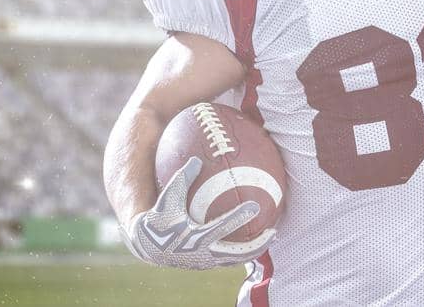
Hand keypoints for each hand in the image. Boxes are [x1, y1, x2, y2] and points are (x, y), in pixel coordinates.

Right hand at [123, 157, 275, 269]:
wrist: (149, 246)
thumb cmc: (160, 216)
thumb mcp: (168, 197)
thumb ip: (183, 178)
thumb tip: (197, 158)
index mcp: (194, 238)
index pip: (222, 227)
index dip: (239, 217)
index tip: (255, 205)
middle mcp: (203, 255)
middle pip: (237, 253)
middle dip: (257, 244)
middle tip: (274, 230)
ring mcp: (207, 263)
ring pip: (237, 259)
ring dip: (255, 249)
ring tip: (271, 235)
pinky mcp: (208, 265)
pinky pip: (231, 258)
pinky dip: (244, 250)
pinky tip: (255, 237)